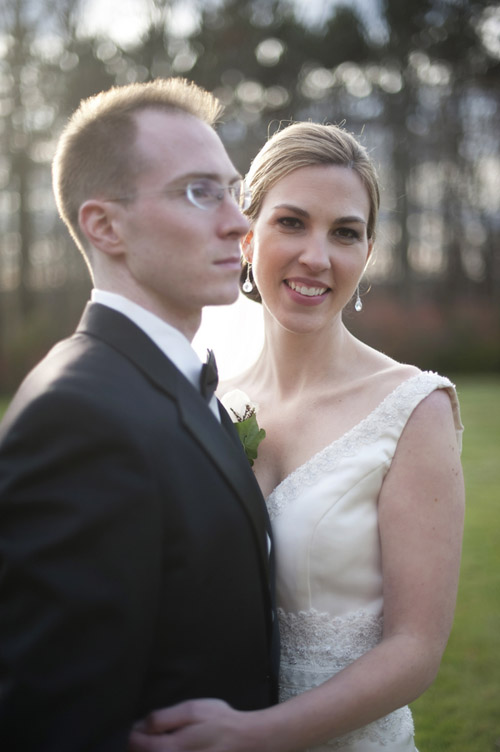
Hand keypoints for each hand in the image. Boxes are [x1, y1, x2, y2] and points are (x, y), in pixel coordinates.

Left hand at [128, 698, 264, 751]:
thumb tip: (140, 727)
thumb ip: (163, 718)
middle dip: (140, 745)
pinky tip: (174, 747)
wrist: (247, 742)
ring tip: (162, 740)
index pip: (135, 745)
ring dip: (151, 751)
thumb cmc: (221, 722)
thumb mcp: (192, 710)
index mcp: (170, 749)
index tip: (142, 725)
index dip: (135, 732)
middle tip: (152, 733)